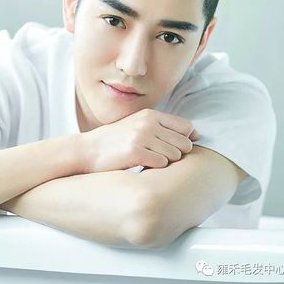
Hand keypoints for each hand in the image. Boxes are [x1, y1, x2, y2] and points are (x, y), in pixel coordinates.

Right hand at [80, 108, 199, 173]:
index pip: (186, 127)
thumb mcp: (138, 125)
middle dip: (178, 154)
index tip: (179, 149)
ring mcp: (142, 136)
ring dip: (167, 162)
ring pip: (175, 155)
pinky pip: (162, 163)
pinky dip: (156, 168)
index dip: (187, 140)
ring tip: (151, 162)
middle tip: (162, 159)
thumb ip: (163, 127)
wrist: (89, 150)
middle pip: (184, 142)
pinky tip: (144, 166)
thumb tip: (194, 135)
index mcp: (151, 115)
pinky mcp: (136, 152)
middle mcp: (148, 123)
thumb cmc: (117, 141)